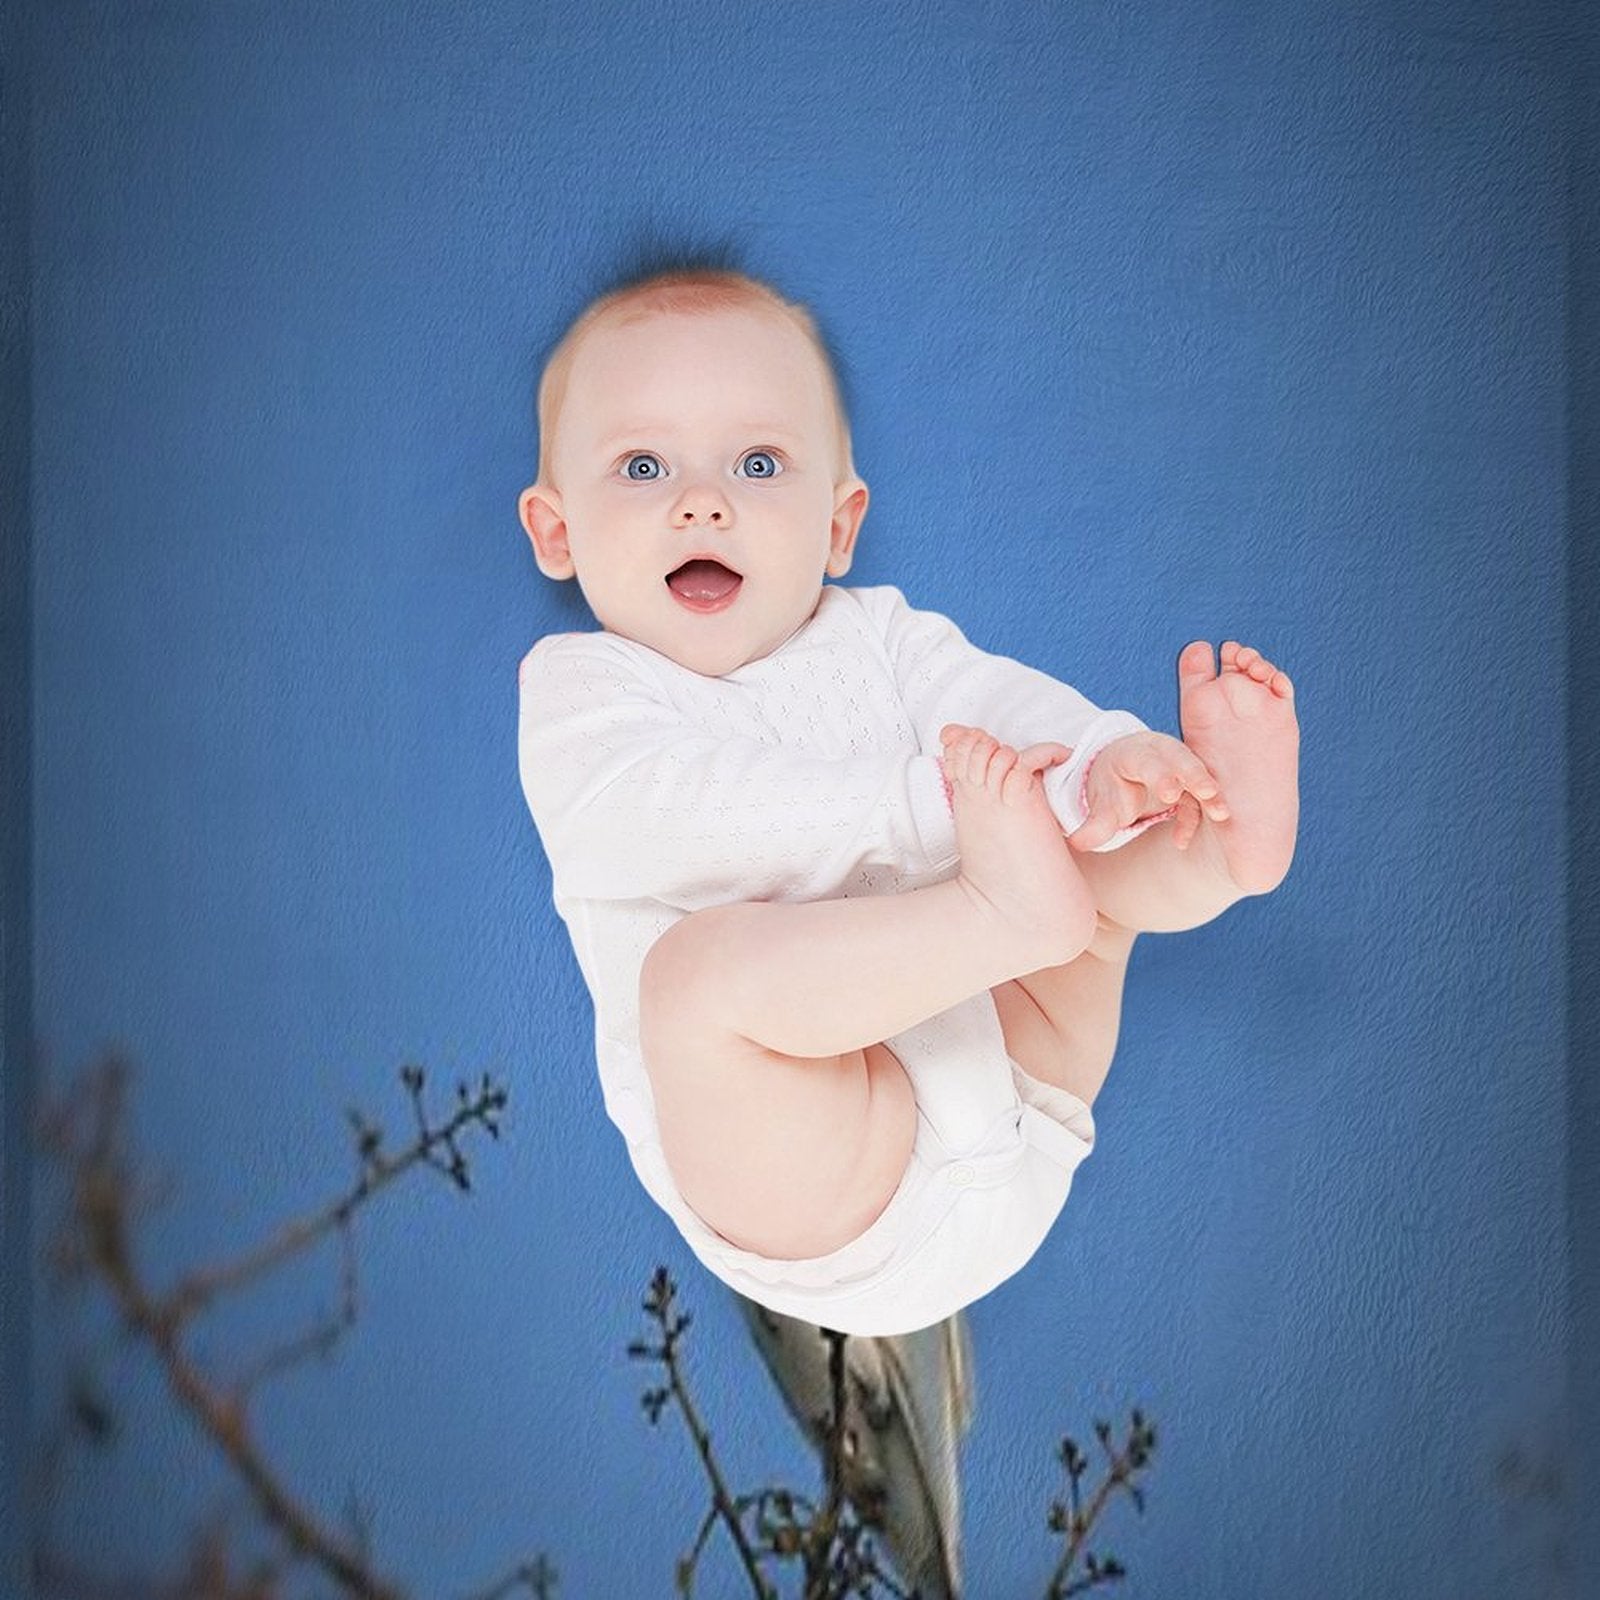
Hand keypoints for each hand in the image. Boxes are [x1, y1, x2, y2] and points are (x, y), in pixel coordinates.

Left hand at [1068, 731, 1228, 852]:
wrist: (1122, 772)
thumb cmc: (1112, 785)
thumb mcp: (1101, 802)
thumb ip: (1094, 824)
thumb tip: (1077, 843)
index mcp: (1133, 754)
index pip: (1148, 760)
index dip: (1160, 774)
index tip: (1170, 793)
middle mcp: (1160, 754)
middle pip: (1181, 759)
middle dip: (1195, 776)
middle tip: (1208, 792)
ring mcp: (1179, 765)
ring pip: (1198, 775)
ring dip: (1210, 794)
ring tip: (1221, 814)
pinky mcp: (1191, 782)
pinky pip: (1198, 798)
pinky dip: (1195, 817)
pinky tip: (1180, 842)